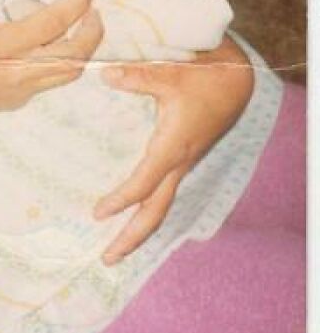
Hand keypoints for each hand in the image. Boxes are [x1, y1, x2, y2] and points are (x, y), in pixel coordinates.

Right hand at [0, 0, 102, 119]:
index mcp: (3, 45)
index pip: (55, 23)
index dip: (78, 2)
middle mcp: (18, 72)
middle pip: (76, 56)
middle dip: (94, 30)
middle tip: (94, 9)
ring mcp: (22, 90)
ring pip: (70, 73)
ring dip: (84, 48)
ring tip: (84, 26)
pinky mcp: (20, 100)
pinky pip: (51, 79)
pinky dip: (62, 60)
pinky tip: (55, 43)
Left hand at [93, 37, 252, 263]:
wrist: (236, 80)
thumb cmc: (205, 76)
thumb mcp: (172, 72)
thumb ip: (138, 75)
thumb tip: (106, 75)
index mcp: (173, 147)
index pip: (144, 184)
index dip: (120, 200)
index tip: (96, 213)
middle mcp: (178, 162)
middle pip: (155, 212)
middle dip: (131, 238)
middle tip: (106, 260)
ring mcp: (183, 162)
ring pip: (160, 204)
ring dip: (138, 228)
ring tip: (115, 247)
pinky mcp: (183, 156)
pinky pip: (163, 190)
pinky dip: (146, 206)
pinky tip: (132, 208)